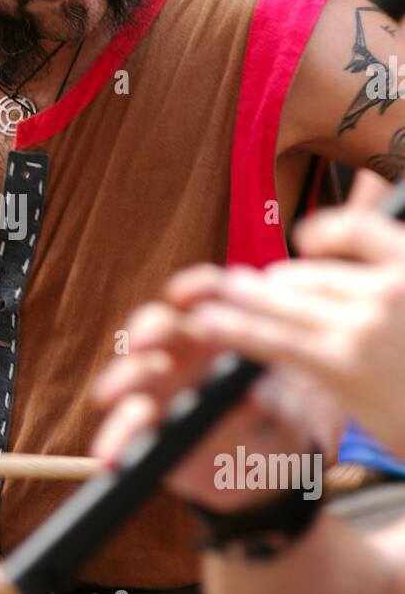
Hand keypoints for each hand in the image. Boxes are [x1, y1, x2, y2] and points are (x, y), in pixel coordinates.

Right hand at [90, 301, 340, 511]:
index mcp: (215, 335)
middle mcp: (177, 354)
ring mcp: (154, 390)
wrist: (257, 462)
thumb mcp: (277, 407)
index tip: (183, 296)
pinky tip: (108, 456)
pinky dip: (113, 440)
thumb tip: (251, 399)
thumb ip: (262, 399)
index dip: (193, 291)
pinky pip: (123, 430)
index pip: (204, 298)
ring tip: (120, 402)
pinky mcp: (142, 426)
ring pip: (129, 375)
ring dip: (119, 382)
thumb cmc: (268, 419)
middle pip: (155, 329)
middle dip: (146, 332)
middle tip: (142, 342)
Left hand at [171, 207, 404, 458]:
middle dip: (273, 285)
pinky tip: (208, 324)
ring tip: (207, 299)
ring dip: (244, 299)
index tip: (305, 240)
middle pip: (311, 275)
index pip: (358, 230)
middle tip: (240, 287)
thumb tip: (350, 298)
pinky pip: (275, 337)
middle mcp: (388, 289)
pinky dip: (236, 327)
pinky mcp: (340, 363)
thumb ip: (389, 300)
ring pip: (286, 299)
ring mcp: (364, 324)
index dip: (325, 232)